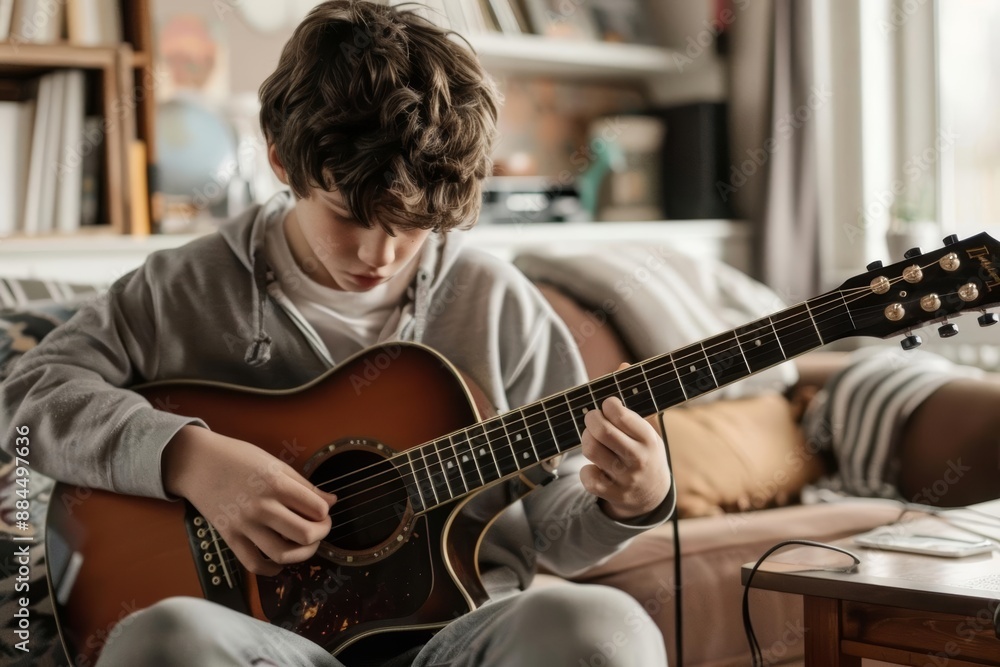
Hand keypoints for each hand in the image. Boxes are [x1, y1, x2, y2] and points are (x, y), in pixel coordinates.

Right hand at [162, 425, 336, 575]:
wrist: (197, 462)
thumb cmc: (239, 458)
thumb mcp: (275, 464)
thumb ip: (304, 485)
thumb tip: (331, 502)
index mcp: (276, 483)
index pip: (317, 509)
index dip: (325, 513)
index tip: (322, 511)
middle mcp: (262, 506)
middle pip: (305, 535)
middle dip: (320, 534)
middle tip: (319, 528)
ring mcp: (244, 525)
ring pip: (283, 554)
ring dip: (302, 554)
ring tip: (304, 545)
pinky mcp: (229, 537)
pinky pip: (254, 565)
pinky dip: (272, 569)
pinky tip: (279, 562)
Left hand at [580, 364, 670, 521]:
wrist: (652, 495)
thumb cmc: (645, 451)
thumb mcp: (647, 427)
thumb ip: (634, 399)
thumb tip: (623, 365)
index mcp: (649, 438)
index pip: (620, 414)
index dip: (608, 405)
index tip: (607, 405)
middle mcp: (639, 459)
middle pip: (602, 431)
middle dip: (591, 419)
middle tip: (592, 418)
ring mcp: (626, 479)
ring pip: (591, 450)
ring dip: (587, 441)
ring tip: (594, 440)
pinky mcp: (613, 494)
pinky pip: (587, 477)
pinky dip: (586, 470)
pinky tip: (596, 467)